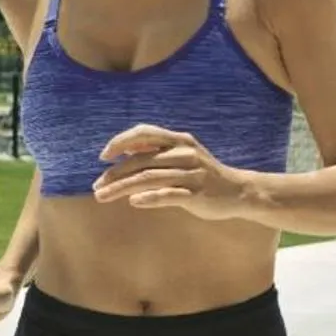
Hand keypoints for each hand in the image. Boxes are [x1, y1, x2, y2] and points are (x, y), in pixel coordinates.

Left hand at [92, 124, 247, 219]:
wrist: (238, 191)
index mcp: (179, 140)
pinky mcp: (196, 194)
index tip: (104, 157)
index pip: (144, 133)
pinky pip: (167, 194)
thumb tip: (125, 149)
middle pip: (141, 161)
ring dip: (122, 188)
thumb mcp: (182, 155)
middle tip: (97, 186)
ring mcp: (191, 174)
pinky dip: (148, 198)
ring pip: (148, 178)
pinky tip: (134, 202)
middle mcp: (185, 153)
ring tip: (103, 196)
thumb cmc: (204, 173)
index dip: (121, 142)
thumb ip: (156, 151)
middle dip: (114, 174)